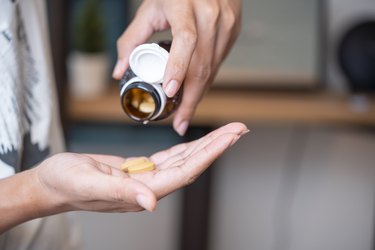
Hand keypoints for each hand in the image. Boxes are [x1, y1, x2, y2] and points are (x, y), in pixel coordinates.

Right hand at [36, 122, 247, 212]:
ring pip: (184, 159)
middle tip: (240, 128)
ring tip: (227, 131)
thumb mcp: (89, 183)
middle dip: (218, 145)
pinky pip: (168, 157)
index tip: (230, 137)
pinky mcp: (138, 170)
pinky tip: (197, 141)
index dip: (210, 153)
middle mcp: (150, 187)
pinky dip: (185, 147)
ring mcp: (145, 178)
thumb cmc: (65, 183)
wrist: (51, 184)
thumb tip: (153, 203)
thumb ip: (123, 192)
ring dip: (207, 145)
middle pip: (192, 164)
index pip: (186, 171)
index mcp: (142, 192)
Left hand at [112, 0, 241, 135]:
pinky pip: (219, 62)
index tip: (170, 93)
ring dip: (198, 93)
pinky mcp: (233, 31)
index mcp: (185, 5)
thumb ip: (131, 39)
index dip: (178, 69)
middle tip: (179, 121)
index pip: (185, 41)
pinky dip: (206, 79)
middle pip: (202, 65)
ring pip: (213, 68)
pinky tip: (196, 89)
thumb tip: (119, 70)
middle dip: (191, 99)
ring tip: (185, 112)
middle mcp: (210, 15)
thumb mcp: (149, 9)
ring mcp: (226, 23)